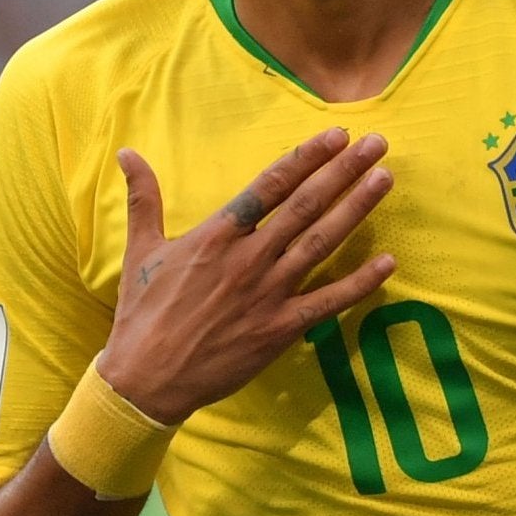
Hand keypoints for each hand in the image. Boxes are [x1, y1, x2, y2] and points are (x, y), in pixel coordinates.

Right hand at [99, 127, 396, 423]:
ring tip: (384, 180)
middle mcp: (248, 258)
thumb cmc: (143, 313)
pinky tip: (388, 262)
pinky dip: (359, 282)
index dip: (307, 157)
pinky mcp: (280, 329)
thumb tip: (127, 152)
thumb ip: (143, 197)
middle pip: (305, 205)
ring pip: (321, 243)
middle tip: (377, 144)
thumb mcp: (140, 249)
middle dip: (343, 172)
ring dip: (356, 210)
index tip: (336, 136)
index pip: (270, 184)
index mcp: (217, 235)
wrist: (146, 379)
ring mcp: (268, 293)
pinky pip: (328, 301)